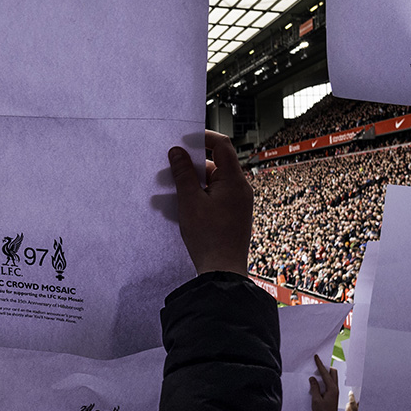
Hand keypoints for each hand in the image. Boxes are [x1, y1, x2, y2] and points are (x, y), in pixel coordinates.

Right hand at [168, 130, 252, 275]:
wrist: (222, 272)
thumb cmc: (209, 237)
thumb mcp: (189, 201)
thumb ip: (183, 173)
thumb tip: (177, 152)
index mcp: (234, 180)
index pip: (222, 145)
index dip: (202, 138)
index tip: (183, 141)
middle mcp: (240, 189)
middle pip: (215, 164)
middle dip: (191, 166)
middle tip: (170, 170)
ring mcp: (237, 203)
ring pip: (212, 183)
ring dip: (192, 184)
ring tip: (170, 193)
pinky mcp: (232, 215)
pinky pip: (214, 197)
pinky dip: (198, 197)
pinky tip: (181, 207)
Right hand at [309, 354, 340, 410]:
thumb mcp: (315, 400)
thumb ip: (314, 387)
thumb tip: (312, 378)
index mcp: (332, 388)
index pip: (325, 373)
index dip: (320, 364)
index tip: (316, 357)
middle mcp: (335, 389)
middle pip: (333, 372)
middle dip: (325, 367)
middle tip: (316, 364)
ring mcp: (335, 392)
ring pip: (332, 378)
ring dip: (325, 374)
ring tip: (316, 372)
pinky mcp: (333, 395)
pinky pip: (330, 383)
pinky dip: (325, 380)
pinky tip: (318, 383)